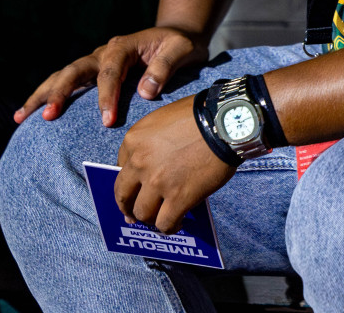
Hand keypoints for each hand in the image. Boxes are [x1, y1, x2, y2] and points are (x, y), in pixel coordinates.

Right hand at [16, 26, 207, 126]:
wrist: (176, 37)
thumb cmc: (179, 44)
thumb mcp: (181, 49)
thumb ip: (164, 67)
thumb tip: (145, 92)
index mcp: (122, 46)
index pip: (109, 72)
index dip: (106, 96)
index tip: (107, 121)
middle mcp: (103, 52)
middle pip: (75, 70)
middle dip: (60, 93)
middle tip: (48, 116)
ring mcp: (94, 62)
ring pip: (63, 76)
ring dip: (42, 94)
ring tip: (21, 116)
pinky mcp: (92, 73)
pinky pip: (67, 83)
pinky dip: (48, 96)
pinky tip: (29, 113)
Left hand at [113, 96, 233, 234]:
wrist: (223, 123)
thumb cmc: (198, 115)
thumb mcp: (162, 121)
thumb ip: (150, 142)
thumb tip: (154, 164)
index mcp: (134, 140)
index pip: (119, 169)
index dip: (129, 182)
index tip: (135, 190)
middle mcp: (139, 163)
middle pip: (123, 195)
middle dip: (128, 207)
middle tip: (134, 214)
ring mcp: (157, 182)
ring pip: (142, 213)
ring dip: (150, 218)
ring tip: (161, 217)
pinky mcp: (178, 198)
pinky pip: (165, 223)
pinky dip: (169, 227)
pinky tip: (177, 223)